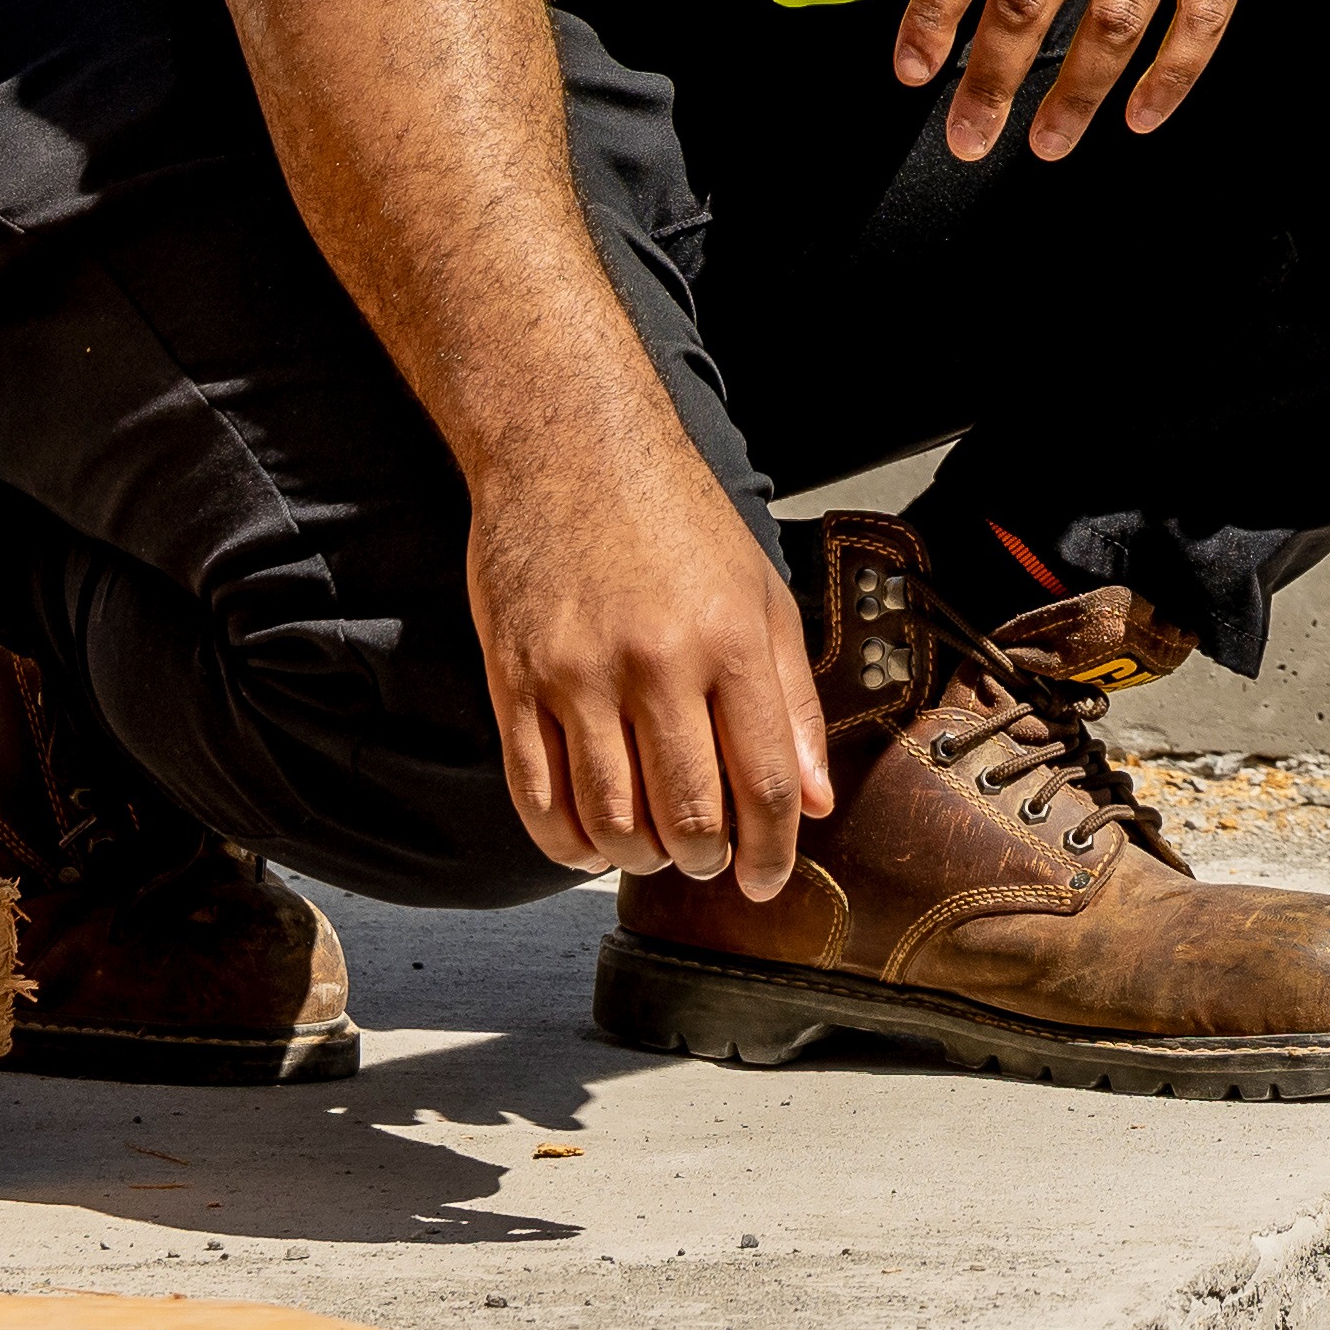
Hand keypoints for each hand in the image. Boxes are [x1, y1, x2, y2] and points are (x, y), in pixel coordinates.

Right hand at [470, 427, 828, 895]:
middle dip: (706, 861)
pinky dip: (568, 843)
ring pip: (612, 822)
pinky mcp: (515, 684)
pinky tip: (591, 841)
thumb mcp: (761, 594)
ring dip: (639, 858)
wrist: (568, 449)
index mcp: (730, 641)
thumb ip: (793, 701)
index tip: (768, 880)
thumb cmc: (674, 519)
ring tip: (654, 847)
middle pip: (688, 817)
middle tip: (709, 859)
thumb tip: (814, 799)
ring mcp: (578, 677)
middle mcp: (656, 664)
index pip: (765, 784)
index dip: (773, 853)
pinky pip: (537, 799)